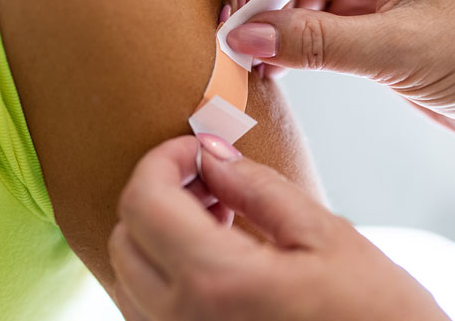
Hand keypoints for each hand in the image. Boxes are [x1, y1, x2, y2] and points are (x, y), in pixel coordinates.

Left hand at [109, 135, 447, 320]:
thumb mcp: (328, 240)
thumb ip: (258, 189)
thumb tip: (211, 154)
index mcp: (215, 283)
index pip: (143, 201)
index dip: (163, 160)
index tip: (198, 149)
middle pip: (126, 235)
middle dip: (159, 193)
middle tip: (213, 180)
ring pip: (129, 274)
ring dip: (159, 232)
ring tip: (219, 218)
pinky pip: (148, 308)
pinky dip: (166, 270)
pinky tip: (216, 258)